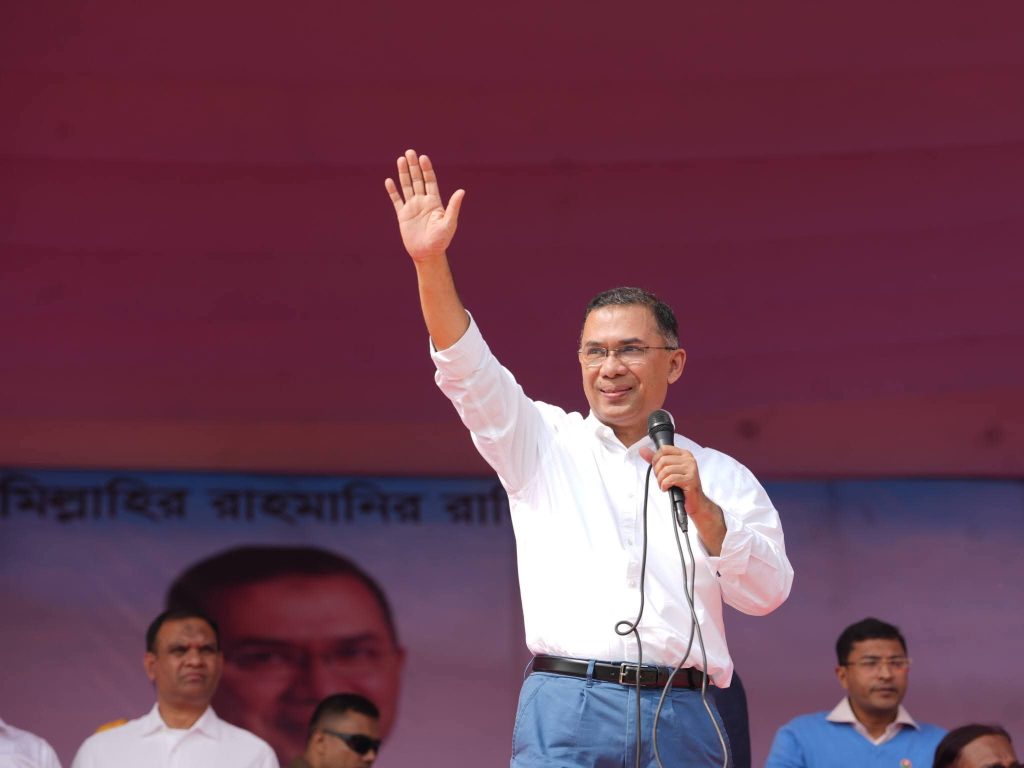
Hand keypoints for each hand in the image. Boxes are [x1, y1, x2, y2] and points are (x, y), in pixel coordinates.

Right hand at [385, 149, 464, 263]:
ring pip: (407, 186)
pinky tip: (389, 181)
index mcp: (434, 202)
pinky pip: (397, 200)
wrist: (428, 254)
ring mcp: (412, 208)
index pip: (430, 181)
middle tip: (410, 152)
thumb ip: (453, 206)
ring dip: (403, 174)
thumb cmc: (441, 241)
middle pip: (417, 180)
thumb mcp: (449, 223)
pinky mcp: (402, 216)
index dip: (426, 169)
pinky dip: (393, 191)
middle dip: (414, 166)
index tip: (423, 157)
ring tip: (400, 159)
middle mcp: (423, 202)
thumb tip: (461, 191)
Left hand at [639, 445, 725, 553]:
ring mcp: (691, 469)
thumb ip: (656, 459)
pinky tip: (666, 488)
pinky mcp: (690, 480)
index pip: (664, 449)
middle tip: (660, 480)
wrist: (695, 502)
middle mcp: (689, 459)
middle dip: (657, 472)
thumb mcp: (668, 470)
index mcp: (684, 454)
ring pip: (666, 470)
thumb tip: (642, 450)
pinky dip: (664, 485)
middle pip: (663, 460)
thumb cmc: (681, 486)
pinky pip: (670, 479)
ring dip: (660, 480)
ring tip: (663, 485)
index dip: (656, 459)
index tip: (657, 469)